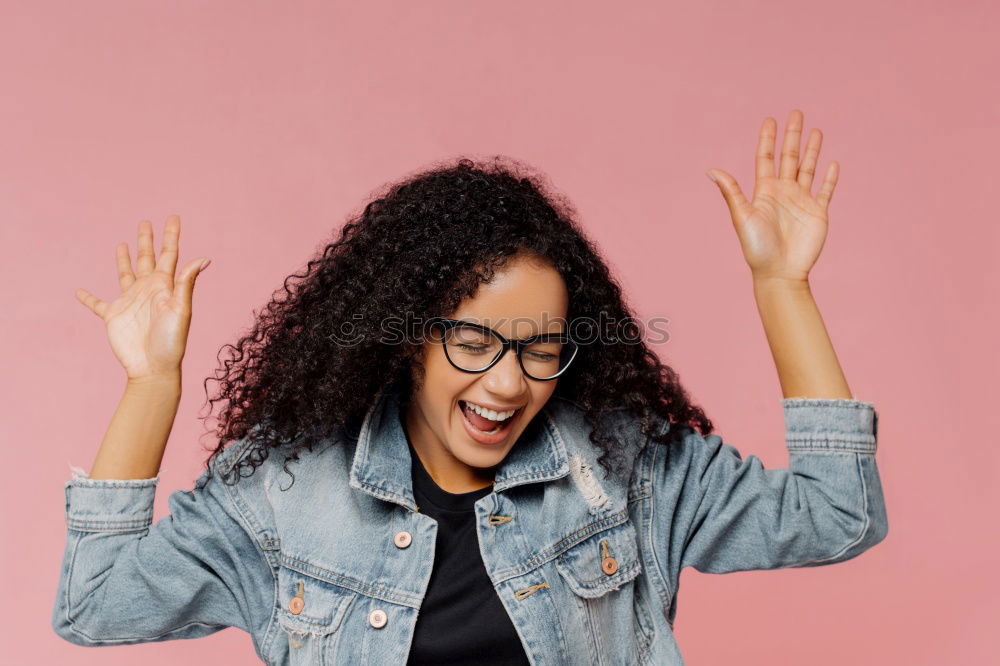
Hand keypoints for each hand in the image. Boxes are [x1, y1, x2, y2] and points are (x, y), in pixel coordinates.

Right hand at [75, 215, 210, 381]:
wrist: (154, 368)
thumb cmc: (171, 341)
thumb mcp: (181, 309)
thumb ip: (186, 283)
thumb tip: (203, 258)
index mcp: (165, 286)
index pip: (170, 255)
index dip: (171, 236)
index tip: (173, 217)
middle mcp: (148, 290)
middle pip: (146, 259)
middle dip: (146, 241)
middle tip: (145, 222)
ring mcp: (130, 302)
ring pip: (125, 274)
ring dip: (123, 259)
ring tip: (121, 244)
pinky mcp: (113, 316)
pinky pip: (97, 304)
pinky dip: (87, 298)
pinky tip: (79, 291)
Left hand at [706, 109, 838, 282]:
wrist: (778, 273)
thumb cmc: (756, 248)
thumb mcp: (741, 216)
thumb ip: (731, 191)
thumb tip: (711, 170)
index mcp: (765, 191)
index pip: (766, 158)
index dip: (768, 139)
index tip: (770, 119)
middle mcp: (784, 192)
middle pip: (789, 157)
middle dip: (792, 136)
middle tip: (796, 113)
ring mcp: (802, 202)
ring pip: (808, 169)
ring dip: (812, 150)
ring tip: (816, 131)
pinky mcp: (818, 213)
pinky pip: (825, 191)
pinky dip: (830, 177)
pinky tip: (832, 163)